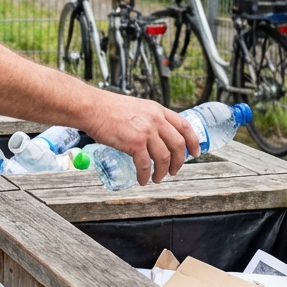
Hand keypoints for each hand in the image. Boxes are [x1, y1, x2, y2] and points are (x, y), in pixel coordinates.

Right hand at [84, 93, 199, 183]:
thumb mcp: (137, 107)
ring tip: (157, 178)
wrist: (92, 108)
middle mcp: (155, 120)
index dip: (193, 141)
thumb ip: (149, 118)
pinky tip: (143, 179)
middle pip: (178, 144)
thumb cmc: (107, 108)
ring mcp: (146, 131)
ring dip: (163, 172)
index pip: (184, 126)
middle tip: (174, 171)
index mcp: (157, 110)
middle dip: (179, 162)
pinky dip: (146, 175)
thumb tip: (155, 136)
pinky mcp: (134, 143)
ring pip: (164, 157)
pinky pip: (146, 165)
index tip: (195, 152)